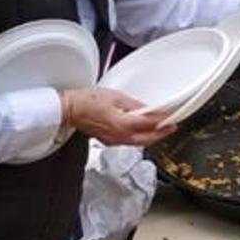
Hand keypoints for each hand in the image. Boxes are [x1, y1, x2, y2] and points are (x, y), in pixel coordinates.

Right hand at [61, 88, 176, 146]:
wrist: (68, 109)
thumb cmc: (86, 101)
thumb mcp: (115, 96)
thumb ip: (134, 105)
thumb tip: (148, 109)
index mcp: (122, 124)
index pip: (148, 125)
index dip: (162, 122)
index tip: (171, 118)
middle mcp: (119, 136)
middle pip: (146, 139)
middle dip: (160, 134)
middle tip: (171, 128)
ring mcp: (113, 140)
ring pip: (138, 143)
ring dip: (151, 137)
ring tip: (161, 130)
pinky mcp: (108, 140)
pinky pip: (129, 142)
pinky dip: (139, 138)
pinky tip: (142, 132)